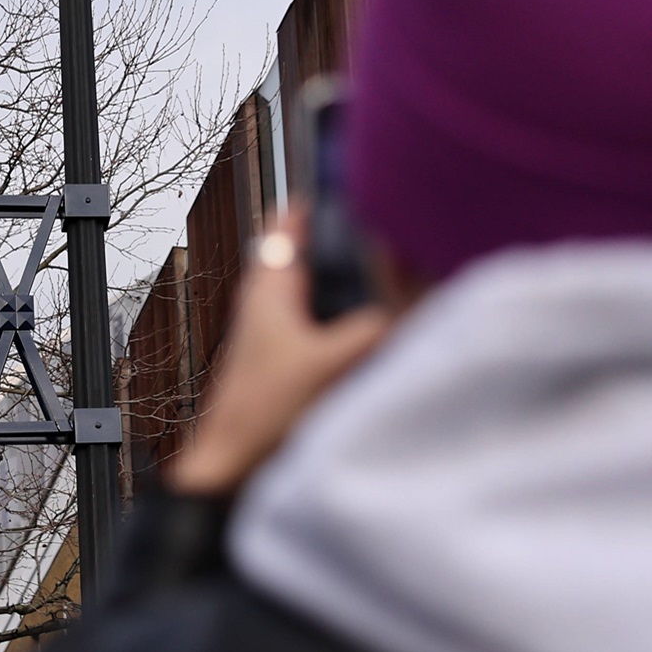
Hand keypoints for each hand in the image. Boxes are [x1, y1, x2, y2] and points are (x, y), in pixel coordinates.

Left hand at [166, 212, 393, 495]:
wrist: (229, 475)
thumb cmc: (262, 418)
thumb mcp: (333, 362)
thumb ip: (378, 327)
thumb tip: (421, 301)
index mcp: (268, 291)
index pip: (287, 228)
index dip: (313, 202)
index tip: (342, 176)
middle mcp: (266, 308)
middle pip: (304, 257)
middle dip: (339, 240)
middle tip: (382, 224)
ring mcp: (273, 340)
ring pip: (312, 293)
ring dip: (344, 282)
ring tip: (391, 274)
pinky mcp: (284, 370)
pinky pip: (320, 329)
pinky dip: (344, 320)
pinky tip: (376, 336)